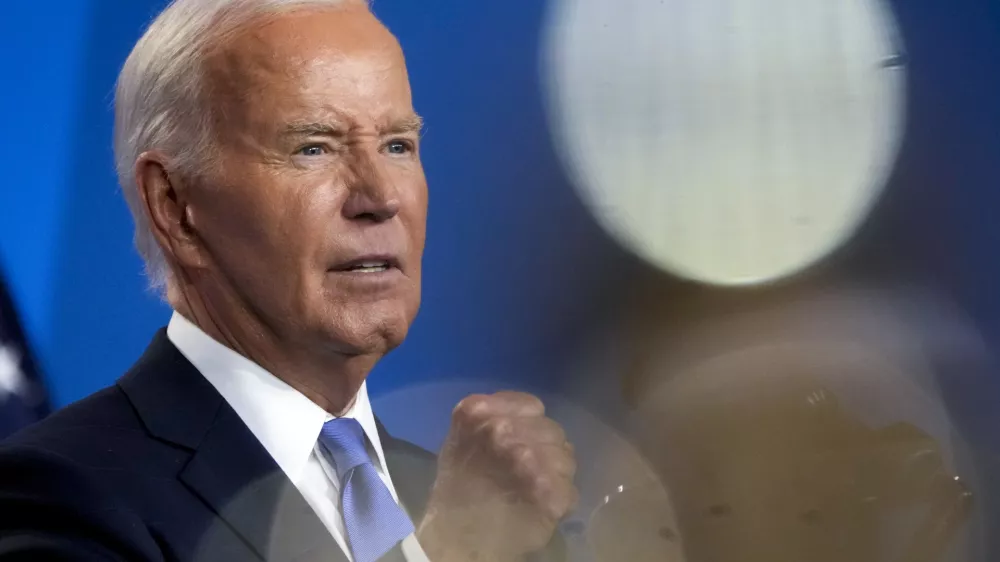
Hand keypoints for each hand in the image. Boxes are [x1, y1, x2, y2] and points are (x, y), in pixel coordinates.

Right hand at [417, 392, 576, 561]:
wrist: (457, 539)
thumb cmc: (458, 489)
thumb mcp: (462, 439)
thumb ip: (493, 419)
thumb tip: (530, 417)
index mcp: (478, 411)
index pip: (532, 405)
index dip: (530, 426)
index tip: (521, 443)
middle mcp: (503, 430)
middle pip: (551, 429)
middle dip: (545, 450)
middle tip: (525, 473)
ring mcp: (528, 459)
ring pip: (565, 458)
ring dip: (554, 475)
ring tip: (532, 492)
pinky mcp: (548, 490)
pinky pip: (570, 489)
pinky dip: (559, 502)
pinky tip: (538, 508)